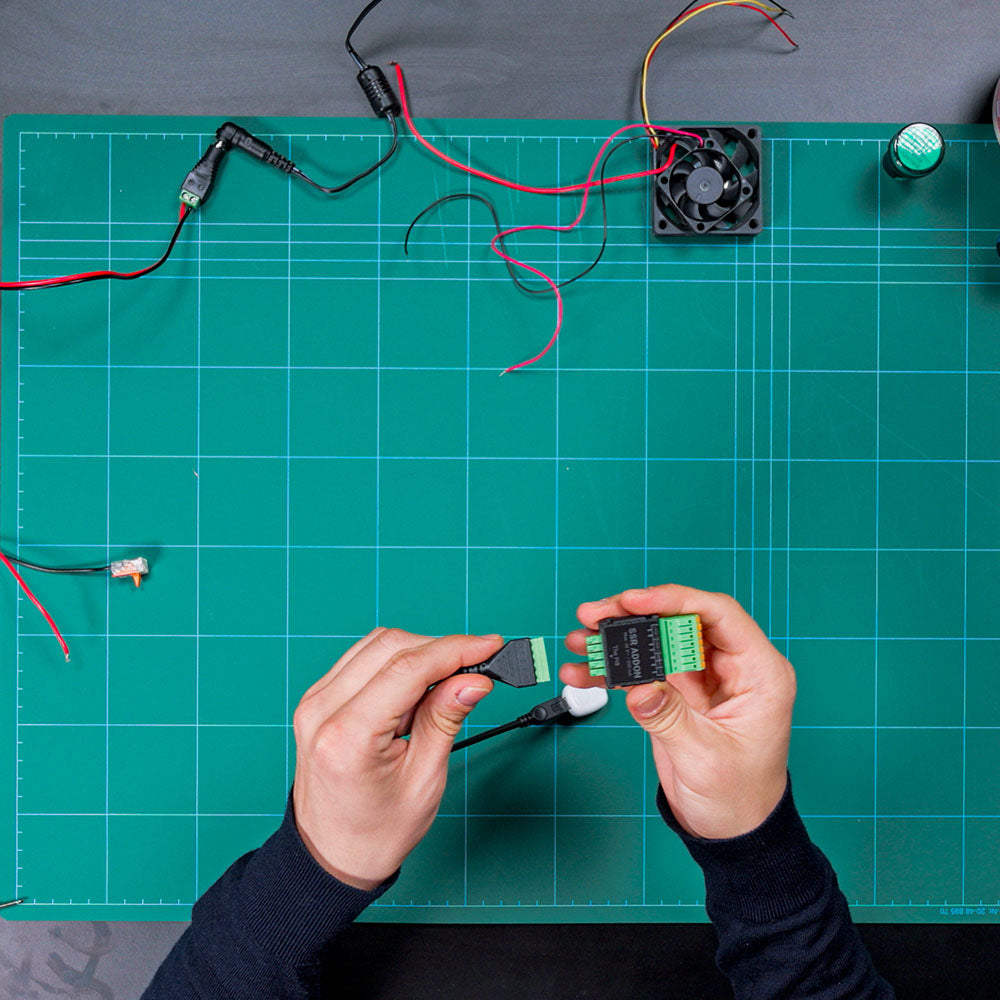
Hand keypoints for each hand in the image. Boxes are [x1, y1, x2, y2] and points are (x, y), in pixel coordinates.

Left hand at [292, 628, 502, 889]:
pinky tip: (417, 686)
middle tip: (477, 663)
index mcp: (347, 736)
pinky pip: (362, 658)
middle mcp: (323, 710)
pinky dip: (396, 662)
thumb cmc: (376, 831)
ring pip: (376, 644)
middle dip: (440, 648)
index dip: (455, 650)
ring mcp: (315, 701)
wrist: (330, 855)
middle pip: (390, 646)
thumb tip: (474, 680)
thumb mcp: (423, 780)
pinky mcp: (318, 698)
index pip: (407, 669)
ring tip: (446, 682)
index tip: (490, 645)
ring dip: (418, 652)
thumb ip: (445, 719)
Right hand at [561, 585, 795, 839]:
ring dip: (616, 638)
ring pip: (656, 640)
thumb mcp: (707, 758)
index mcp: (759, 673)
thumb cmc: (739, 797)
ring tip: (580, 640)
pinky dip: (612, 668)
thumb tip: (640, 687)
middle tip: (596, 614)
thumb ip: (671, 719)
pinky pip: (642, 669)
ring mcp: (701, 678)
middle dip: (634, 614)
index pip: (718, 615)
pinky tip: (584, 671)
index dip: (676, 600)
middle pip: (680, 620)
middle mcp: (730, 667)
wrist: (730, 830)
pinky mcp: (676, 693)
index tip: (635, 600)